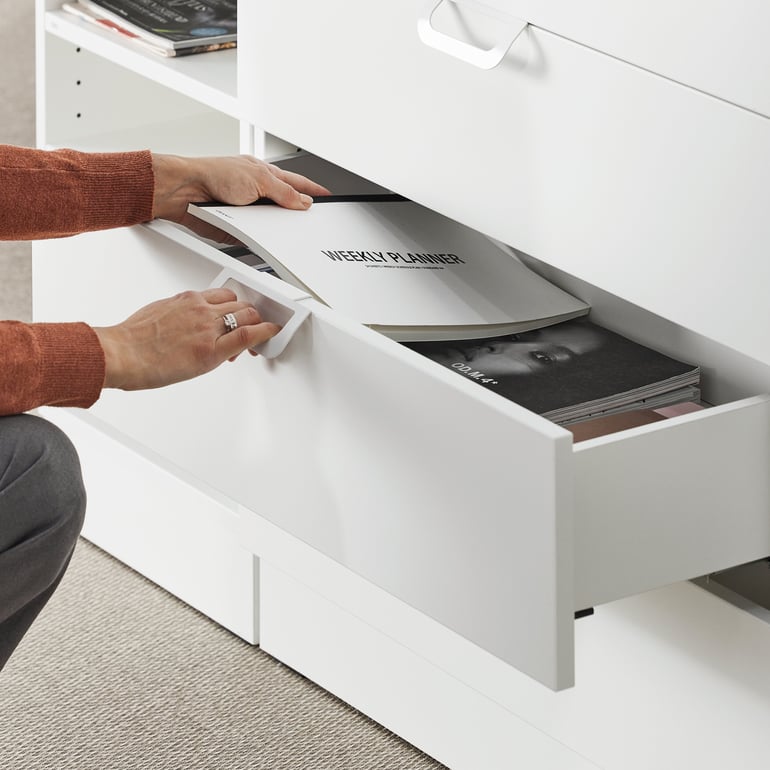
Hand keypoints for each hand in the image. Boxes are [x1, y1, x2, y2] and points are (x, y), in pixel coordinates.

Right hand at [93, 288, 279, 390]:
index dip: (235, 306)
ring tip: (259, 338)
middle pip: (239, 304)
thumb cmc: (132, 340)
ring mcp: (207, 327)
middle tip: (250, 330)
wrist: (121, 353)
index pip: (222, 295)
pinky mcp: (211, 349)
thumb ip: (178, 314)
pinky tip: (272, 333)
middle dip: (249, 316)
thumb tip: (186, 322)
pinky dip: (265, 332)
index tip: (238, 314)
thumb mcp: (157, 313)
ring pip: (247, 315)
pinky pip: (247, 335)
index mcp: (186, 299)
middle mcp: (200, 309)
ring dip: (257, 325)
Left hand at [151, 154, 330, 235]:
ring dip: (277, 230)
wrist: (185, 191)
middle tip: (311, 224)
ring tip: (287, 235)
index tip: (327, 197)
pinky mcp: (237, 227)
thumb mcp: (258, 179)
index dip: (313, 191)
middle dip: (297, 216)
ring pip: (271, 225)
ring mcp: (248, 210)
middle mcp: (258, 192)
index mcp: (266, 175)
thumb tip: (303, 201)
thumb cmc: (213, 174)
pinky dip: (261, 241)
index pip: (296, 184)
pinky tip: (266, 243)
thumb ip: (283, 192)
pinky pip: (255, 238)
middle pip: (285, 207)